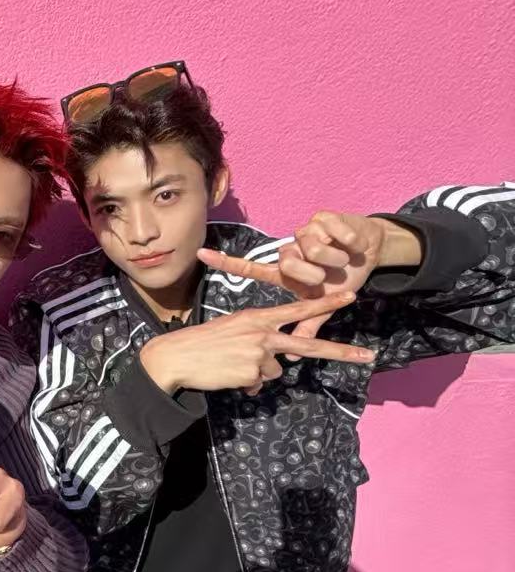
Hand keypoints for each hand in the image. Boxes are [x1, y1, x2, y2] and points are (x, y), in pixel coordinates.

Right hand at [139, 291, 375, 397]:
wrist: (177, 357)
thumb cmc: (202, 343)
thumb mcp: (233, 331)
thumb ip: (258, 342)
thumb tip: (270, 367)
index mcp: (258, 317)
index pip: (298, 308)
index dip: (326, 302)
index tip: (351, 296)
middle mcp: (263, 333)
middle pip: (308, 345)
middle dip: (341, 351)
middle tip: (369, 356)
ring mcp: (259, 354)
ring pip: (274, 371)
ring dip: (256, 373)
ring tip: (231, 365)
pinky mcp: (252, 374)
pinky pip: (258, 384)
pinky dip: (245, 384)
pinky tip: (227, 375)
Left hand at [198, 212, 420, 338]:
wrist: (370, 250)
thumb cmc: (344, 279)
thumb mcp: (324, 306)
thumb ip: (305, 327)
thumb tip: (287, 354)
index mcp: (286, 272)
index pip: (252, 267)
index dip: (226, 261)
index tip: (201, 253)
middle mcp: (290, 249)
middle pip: (290, 264)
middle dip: (315, 274)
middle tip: (329, 276)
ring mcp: (305, 231)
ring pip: (314, 249)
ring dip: (336, 259)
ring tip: (344, 259)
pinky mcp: (324, 217)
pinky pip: (334, 232)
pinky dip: (347, 240)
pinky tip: (351, 242)